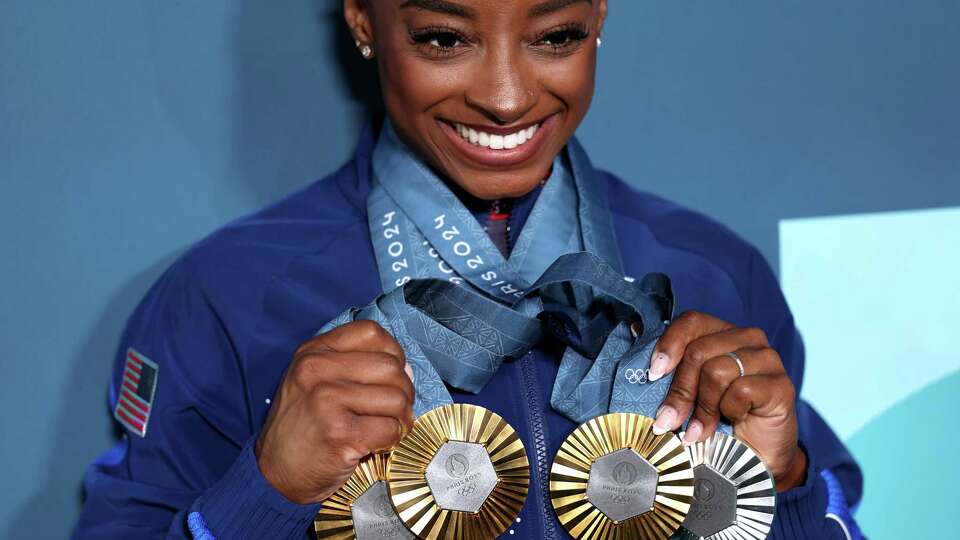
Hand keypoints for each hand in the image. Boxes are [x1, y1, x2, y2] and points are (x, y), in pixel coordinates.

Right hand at [255, 320, 414, 503]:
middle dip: (404, 390)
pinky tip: (377, 444)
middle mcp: (317, 369)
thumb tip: (407, 369)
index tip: (390, 375)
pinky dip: (392, 439)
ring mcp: (326, 400)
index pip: (371, 332)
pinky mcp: (339, 432)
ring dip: (401, 418)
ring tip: (387, 427)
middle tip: (395, 409)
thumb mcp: (314, 381)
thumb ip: (354, 366)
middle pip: (391, 366)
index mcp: (313, 352)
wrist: (274, 473)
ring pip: (396, 398)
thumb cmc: (303, 427)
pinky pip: (390, 429)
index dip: (393, 352)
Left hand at [647, 311, 806, 490]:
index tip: (653, 374)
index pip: (691, 322)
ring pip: (717, 371)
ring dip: (703, 408)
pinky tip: (734, 421)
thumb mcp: (687, 391)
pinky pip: (740, 390)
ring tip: (701, 429)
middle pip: (699, 351)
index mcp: (722, 333)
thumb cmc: (717, 421)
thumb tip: (634, 330)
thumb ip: (668, 365)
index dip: (668, 345)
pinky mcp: (781, 385)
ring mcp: (768, 359)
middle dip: (680, 391)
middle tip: (669, 420)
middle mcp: (747, 338)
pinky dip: (729, 411)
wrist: (754, 459)